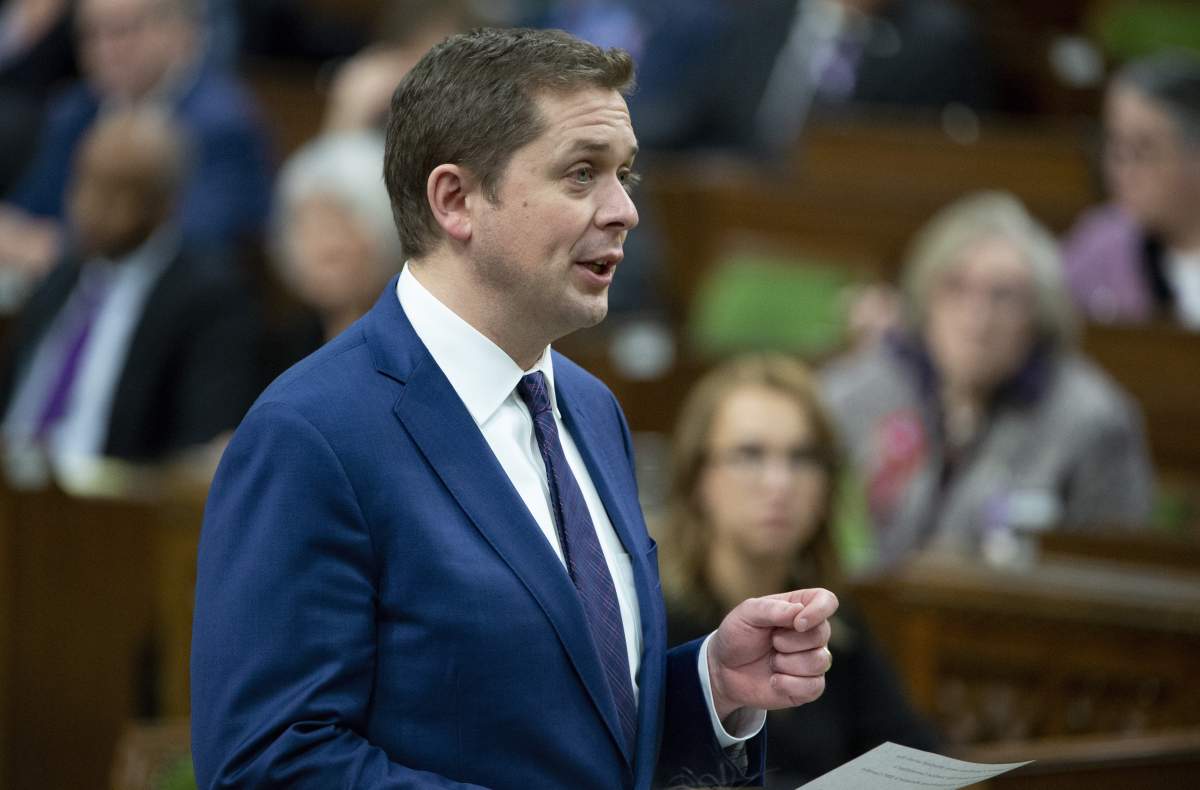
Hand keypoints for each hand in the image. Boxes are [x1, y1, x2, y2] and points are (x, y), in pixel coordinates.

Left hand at [706, 588, 837, 720]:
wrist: (724, 670)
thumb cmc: (737, 635)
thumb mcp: (746, 614)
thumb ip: (771, 609)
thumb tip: (799, 611)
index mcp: (799, 608)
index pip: (827, 600)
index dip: (819, 611)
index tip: (797, 623)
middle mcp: (811, 633)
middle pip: (821, 634)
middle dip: (789, 641)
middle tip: (771, 642)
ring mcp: (812, 660)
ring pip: (820, 661)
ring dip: (787, 663)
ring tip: (771, 661)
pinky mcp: (809, 686)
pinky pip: (814, 687)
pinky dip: (788, 684)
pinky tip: (773, 680)